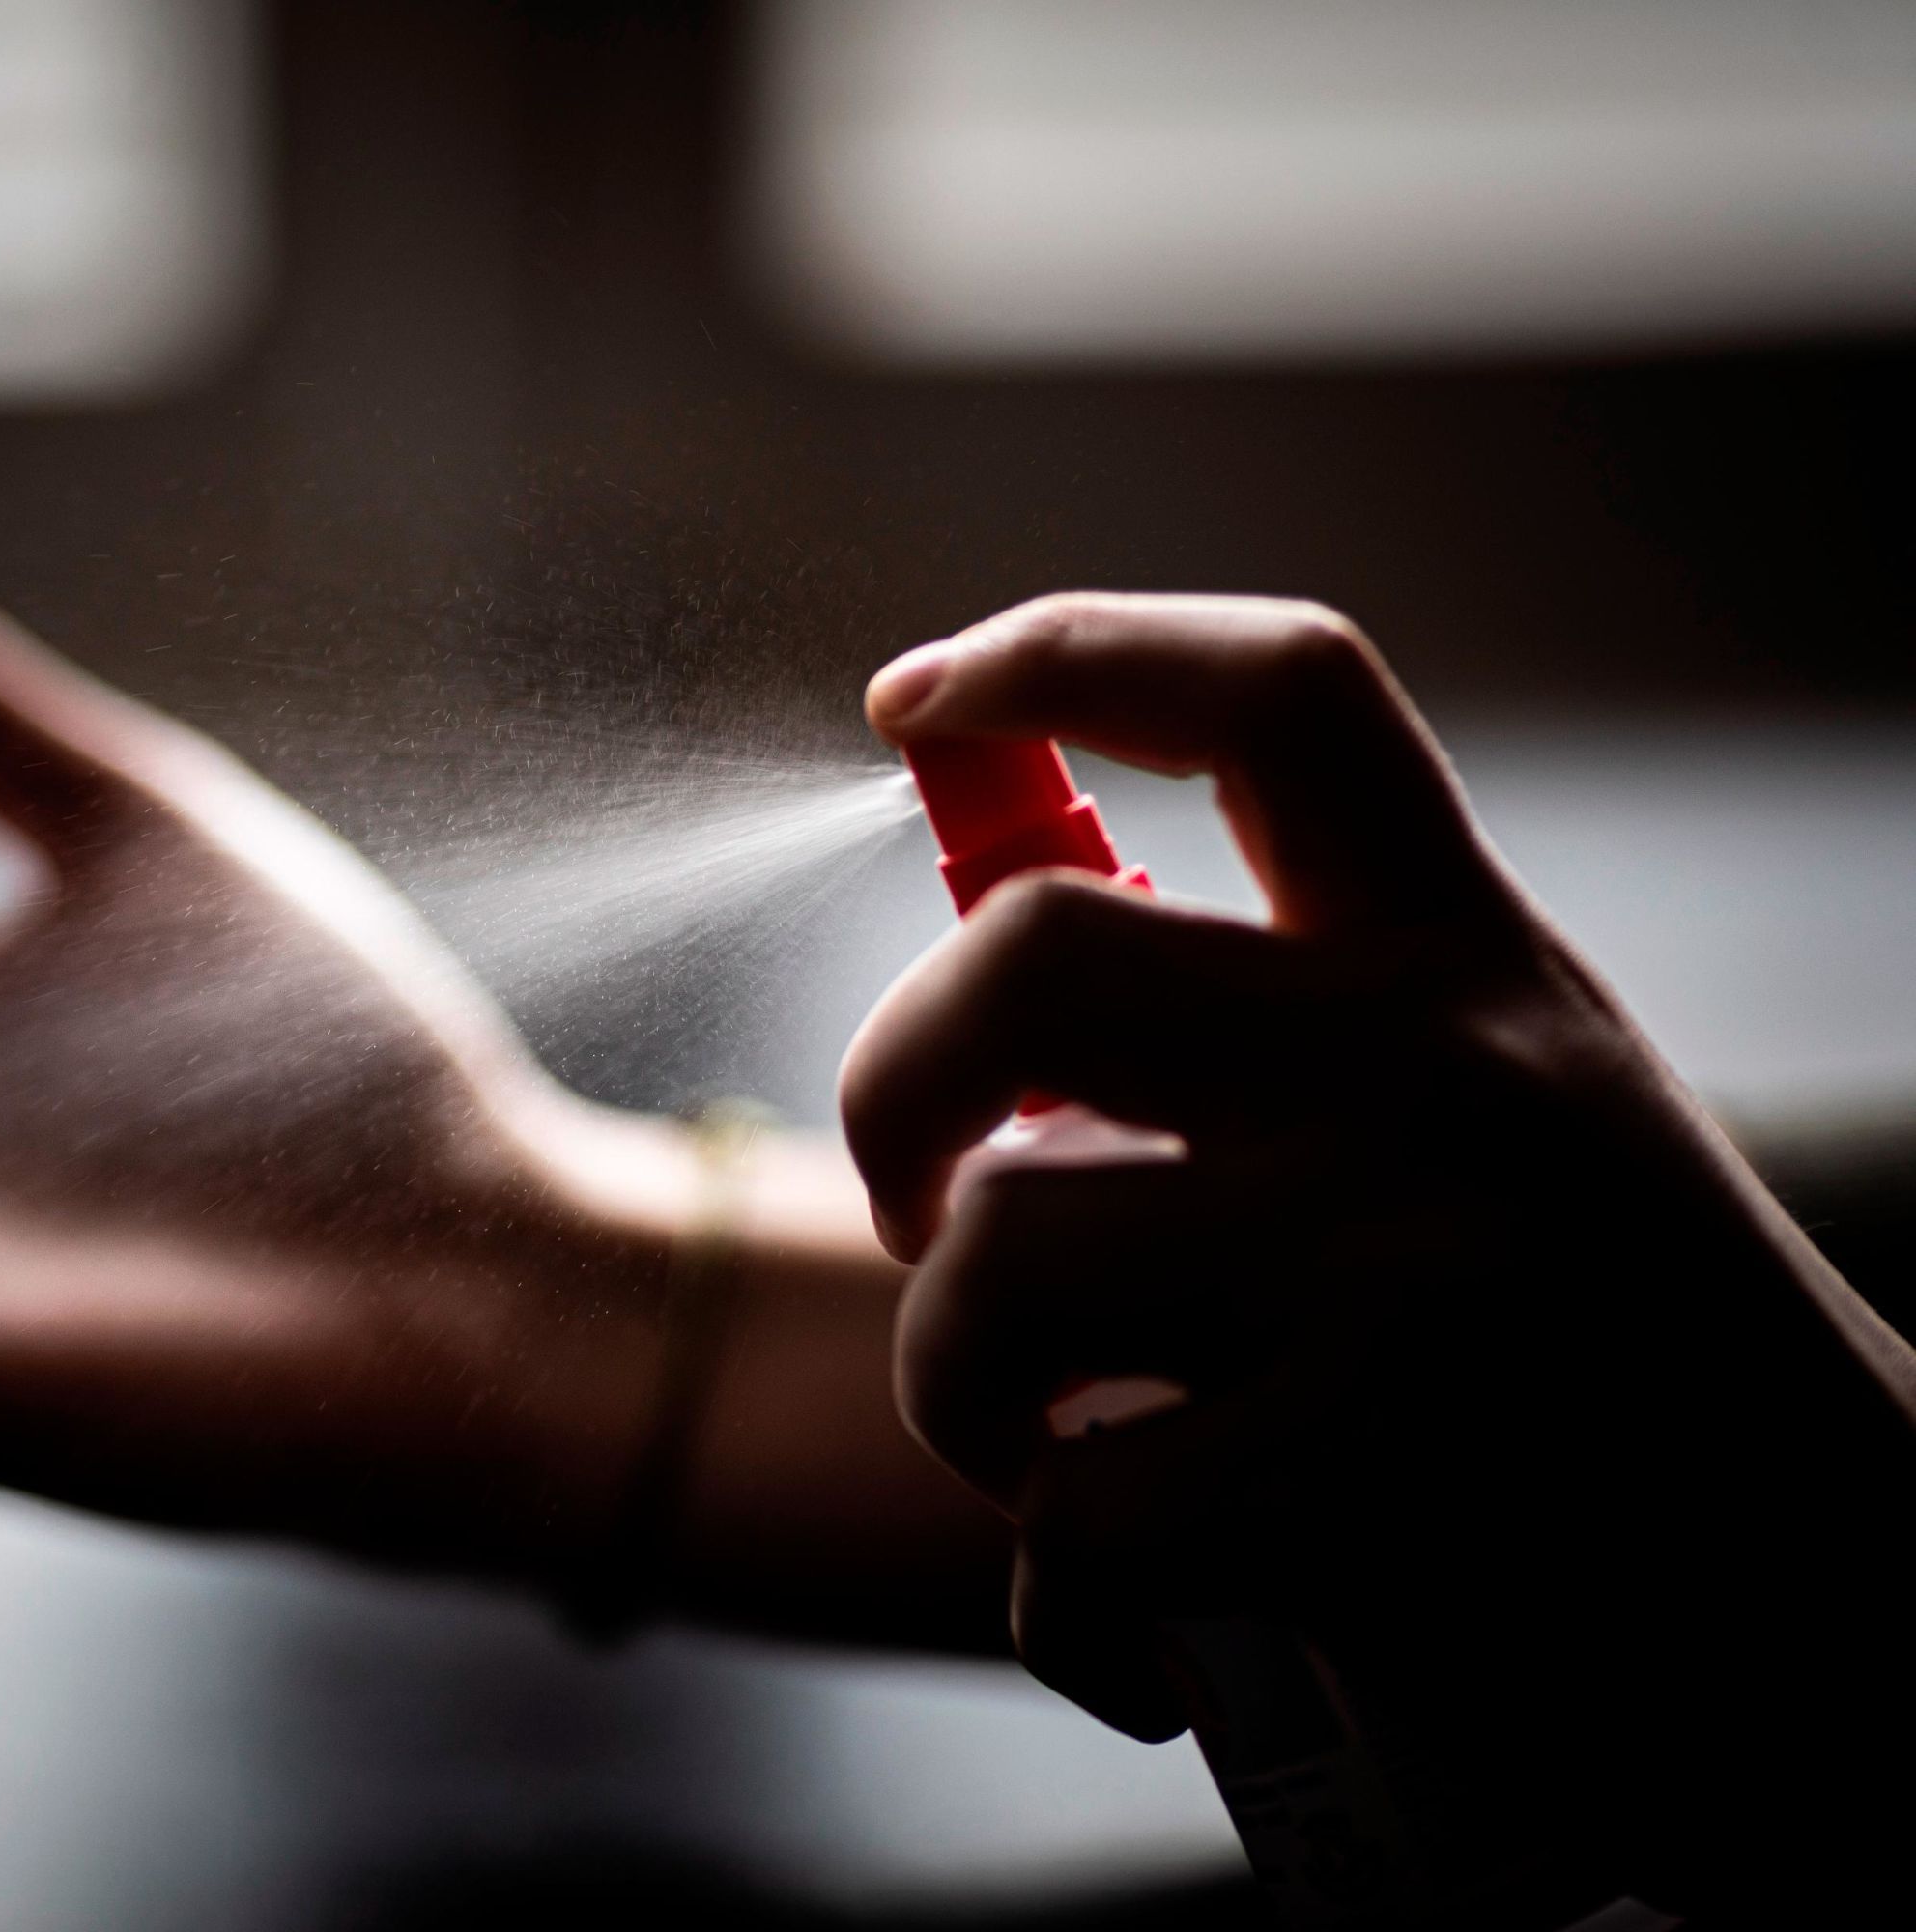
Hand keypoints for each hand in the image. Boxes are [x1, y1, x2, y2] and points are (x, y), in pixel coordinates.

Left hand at [841, 594, 1915, 1910]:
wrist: (1852, 1624)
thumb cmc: (1628, 1375)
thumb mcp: (1528, 1124)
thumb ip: (1314, 1040)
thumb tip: (1006, 1033)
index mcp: (1480, 965)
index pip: (1270, 694)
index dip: (1060, 649)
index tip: (913, 699)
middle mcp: (1445, 1074)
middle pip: (1026, 958)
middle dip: (890, 1086)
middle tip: (924, 1203)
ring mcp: (1406, 1269)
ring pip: (995, 1260)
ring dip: (960, 1388)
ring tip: (1052, 1453)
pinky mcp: (1369, 1481)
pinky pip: (1066, 1521)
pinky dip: (1065, 1612)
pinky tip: (1146, 1641)